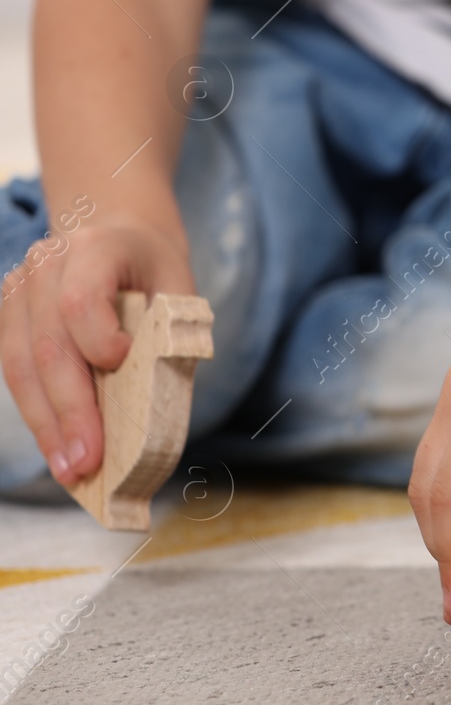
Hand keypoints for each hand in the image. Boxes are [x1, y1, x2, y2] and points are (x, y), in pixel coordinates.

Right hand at [0, 212, 193, 485]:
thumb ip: (171, 336)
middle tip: (89, 462)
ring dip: (46, 423)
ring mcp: (19, 291)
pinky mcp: (9, 319)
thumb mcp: (179, 290)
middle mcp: (47, 266)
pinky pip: (14, 372)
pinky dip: (38, 413)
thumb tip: (158, 409)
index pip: (81, 298)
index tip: (118, 363)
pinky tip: (57, 447)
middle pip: (48, 344)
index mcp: (96, 248)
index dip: (95, 335)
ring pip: (20, 365)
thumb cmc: (155, 272)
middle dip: (70, 410)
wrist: (119, 235)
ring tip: (69, 469)